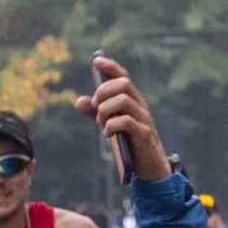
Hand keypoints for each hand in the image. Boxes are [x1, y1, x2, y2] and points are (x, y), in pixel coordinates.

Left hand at [74, 55, 168, 181]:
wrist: (148, 166)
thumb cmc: (129, 143)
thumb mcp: (110, 125)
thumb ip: (95, 113)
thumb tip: (78, 100)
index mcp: (132, 101)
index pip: (122, 77)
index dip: (110, 67)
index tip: (96, 61)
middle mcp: (140, 106)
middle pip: (123, 84)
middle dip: (103, 92)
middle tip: (96, 108)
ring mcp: (143, 119)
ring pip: (123, 100)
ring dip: (105, 110)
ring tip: (101, 123)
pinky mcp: (144, 134)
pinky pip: (126, 121)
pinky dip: (111, 126)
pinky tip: (108, 134)